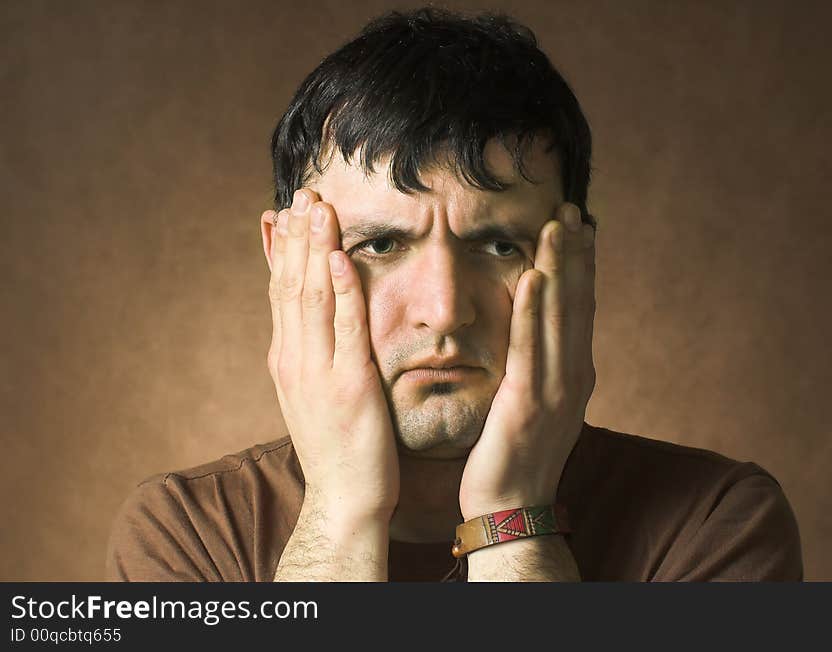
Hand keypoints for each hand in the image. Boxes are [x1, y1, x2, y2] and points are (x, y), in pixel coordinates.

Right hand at [264, 189, 399, 521]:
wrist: (343, 498)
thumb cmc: (335, 445)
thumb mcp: (312, 392)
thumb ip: (309, 351)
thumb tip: (306, 319)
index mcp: (287, 359)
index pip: (279, 291)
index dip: (282, 249)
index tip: (284, 210)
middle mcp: (294, 359)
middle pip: (291, 284)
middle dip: (297, 235)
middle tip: (303, 190)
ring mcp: (319, 371)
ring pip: (311, 297)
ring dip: (314, 248)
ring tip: (318, 205)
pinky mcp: (349, 384)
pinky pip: (345, 329)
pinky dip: (341, 290)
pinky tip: (340, 258)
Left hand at [458, 203, 595, 519]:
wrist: (511, 506)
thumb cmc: (515, 453)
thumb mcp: (533, 401)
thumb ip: (539, 364)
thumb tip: (535, 334)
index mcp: (573, 371)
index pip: (580, 306)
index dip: (581, 264)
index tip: (578, 224)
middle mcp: (573, 374)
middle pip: (577, 302)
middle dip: (576, 253)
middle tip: (572, 208)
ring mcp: (556, 389)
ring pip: (560, 316)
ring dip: (560, 267)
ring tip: (558, 225)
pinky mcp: (530, 404)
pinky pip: (530, 348)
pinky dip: (534, 310)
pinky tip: (533, 277)